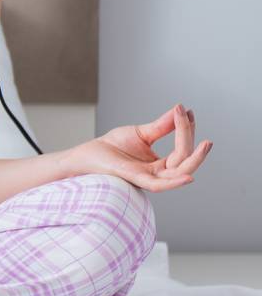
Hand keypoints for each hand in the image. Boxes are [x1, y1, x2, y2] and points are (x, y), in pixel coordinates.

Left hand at [66, 103, 212, 192]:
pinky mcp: (135, 179)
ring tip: (205, 145)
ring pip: (178, 173)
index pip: (182, 149)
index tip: (187, 111)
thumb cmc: (112, 146)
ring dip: (194, 160)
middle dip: (197, 150)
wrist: (87, 154)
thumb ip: (162, 126)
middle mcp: (158, 173)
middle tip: (208, 138)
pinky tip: (188, 176)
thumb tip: (182, 110)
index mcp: (161, 165)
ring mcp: (147, 178)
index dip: (186, 131)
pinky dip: (175, 182)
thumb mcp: (142, 132)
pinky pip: (159, 185)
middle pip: (185, 162)